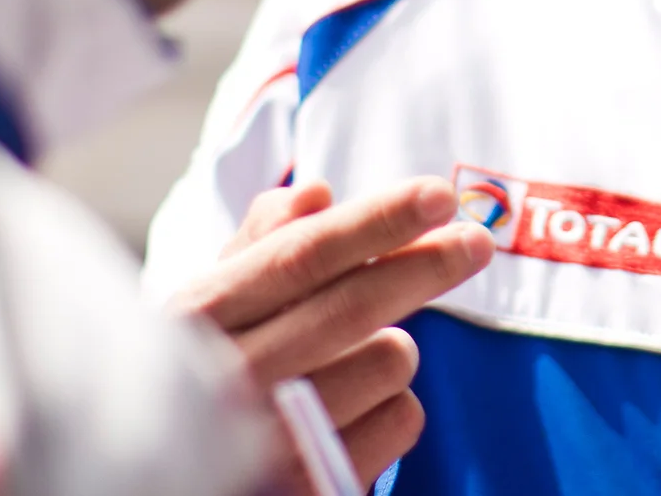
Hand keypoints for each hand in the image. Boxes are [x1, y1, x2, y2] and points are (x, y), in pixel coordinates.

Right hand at [174, 178, 493, 488]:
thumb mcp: (215, 302)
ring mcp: (266, 443)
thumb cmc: (210, 367)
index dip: (377, 220)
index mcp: (199, 316)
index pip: (301, 256)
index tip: (439, 194)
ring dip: (394, 347)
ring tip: (356, 358)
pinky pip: (402, 419)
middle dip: (427, 265)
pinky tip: (358, 410)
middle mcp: (227, 380)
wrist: (184, 466)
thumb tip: (316, 194)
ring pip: (389, 361)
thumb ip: (262, 241)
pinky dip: (395, 406)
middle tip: (476, 242)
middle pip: (354, 307)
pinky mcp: (311, 487)